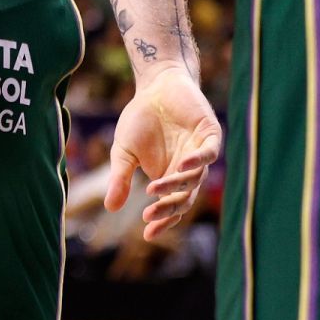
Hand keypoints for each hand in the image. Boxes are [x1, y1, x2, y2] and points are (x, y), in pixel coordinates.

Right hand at [105, 66, 221, 241]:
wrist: (155, 86)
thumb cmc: (140, 120)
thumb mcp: (124, 152)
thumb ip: (121, 178)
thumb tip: (109, 208)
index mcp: (170, 178)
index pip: (172, 206)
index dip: (162, 221)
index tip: (146, 233)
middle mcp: (188, 170)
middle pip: (185, 197)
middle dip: (168, 208)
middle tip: (150, 214)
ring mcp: (200, 153)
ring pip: (196, 178)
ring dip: (176, 185)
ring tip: (154, 188)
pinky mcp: (210, 134)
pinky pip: (209, 153)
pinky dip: (198, 160)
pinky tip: (182, 165)